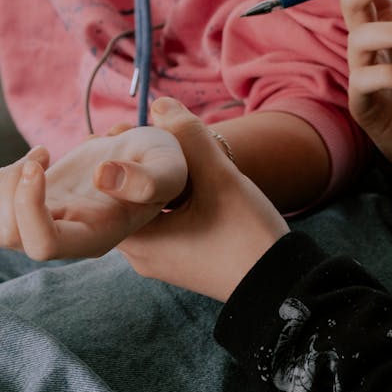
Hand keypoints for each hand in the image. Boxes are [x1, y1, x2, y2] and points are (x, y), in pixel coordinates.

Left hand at [0, 126, 186, 259]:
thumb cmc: (160, 164)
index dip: (29, 208)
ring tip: (36, 158)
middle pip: (7, 235)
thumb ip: (147, 180)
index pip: (44, 246)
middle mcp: (64, 238)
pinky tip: (23, 165)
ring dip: (0, 183)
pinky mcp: (28, 205)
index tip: (40, 163)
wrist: (145, 158)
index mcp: (95, 237)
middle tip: (40, 156)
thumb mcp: (170, 167)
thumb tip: (103, 177)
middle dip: (10, 189)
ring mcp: (42, 223)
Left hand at [117, 99, 288, 300]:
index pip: (108, 191)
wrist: (283, 288)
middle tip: (149, 135)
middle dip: (139, 167)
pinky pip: (168, 223)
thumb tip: (160, 103)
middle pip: (129, 199)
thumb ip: (191, 137)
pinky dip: (174, 200)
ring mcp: (166, 261)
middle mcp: (144, 256)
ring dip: (161, 183)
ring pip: (151, 210)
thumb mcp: (220, 179)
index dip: (116, 157)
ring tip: (172, 152)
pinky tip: (192, 180)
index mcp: (140, 241)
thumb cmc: (248, 237)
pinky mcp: (186, 261)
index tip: (127, 130)